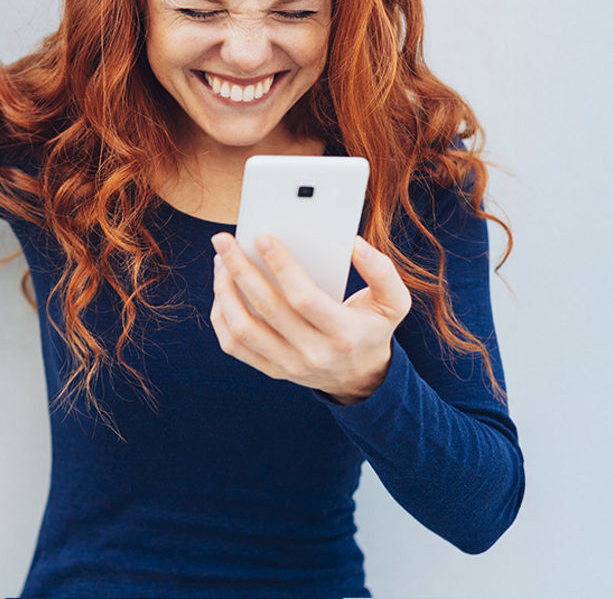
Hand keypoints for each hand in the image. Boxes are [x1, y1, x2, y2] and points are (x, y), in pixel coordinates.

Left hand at [208, 232, 411, 403]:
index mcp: (344, 334)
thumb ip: (381, 271)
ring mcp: (289, 365)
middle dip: (240, 269)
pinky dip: (221, 316)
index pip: (304, 299)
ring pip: (243, 329)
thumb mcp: (393, 302)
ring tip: (220, 261)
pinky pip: (234, 345)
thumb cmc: (371, 327)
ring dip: (225, 291)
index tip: (262, 237)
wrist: (360, 377)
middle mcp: (314, 353)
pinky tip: (222, 289)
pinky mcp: (270, 370)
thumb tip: (355, 244)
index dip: (281, 266)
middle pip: (267, 309)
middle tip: (223, 240)